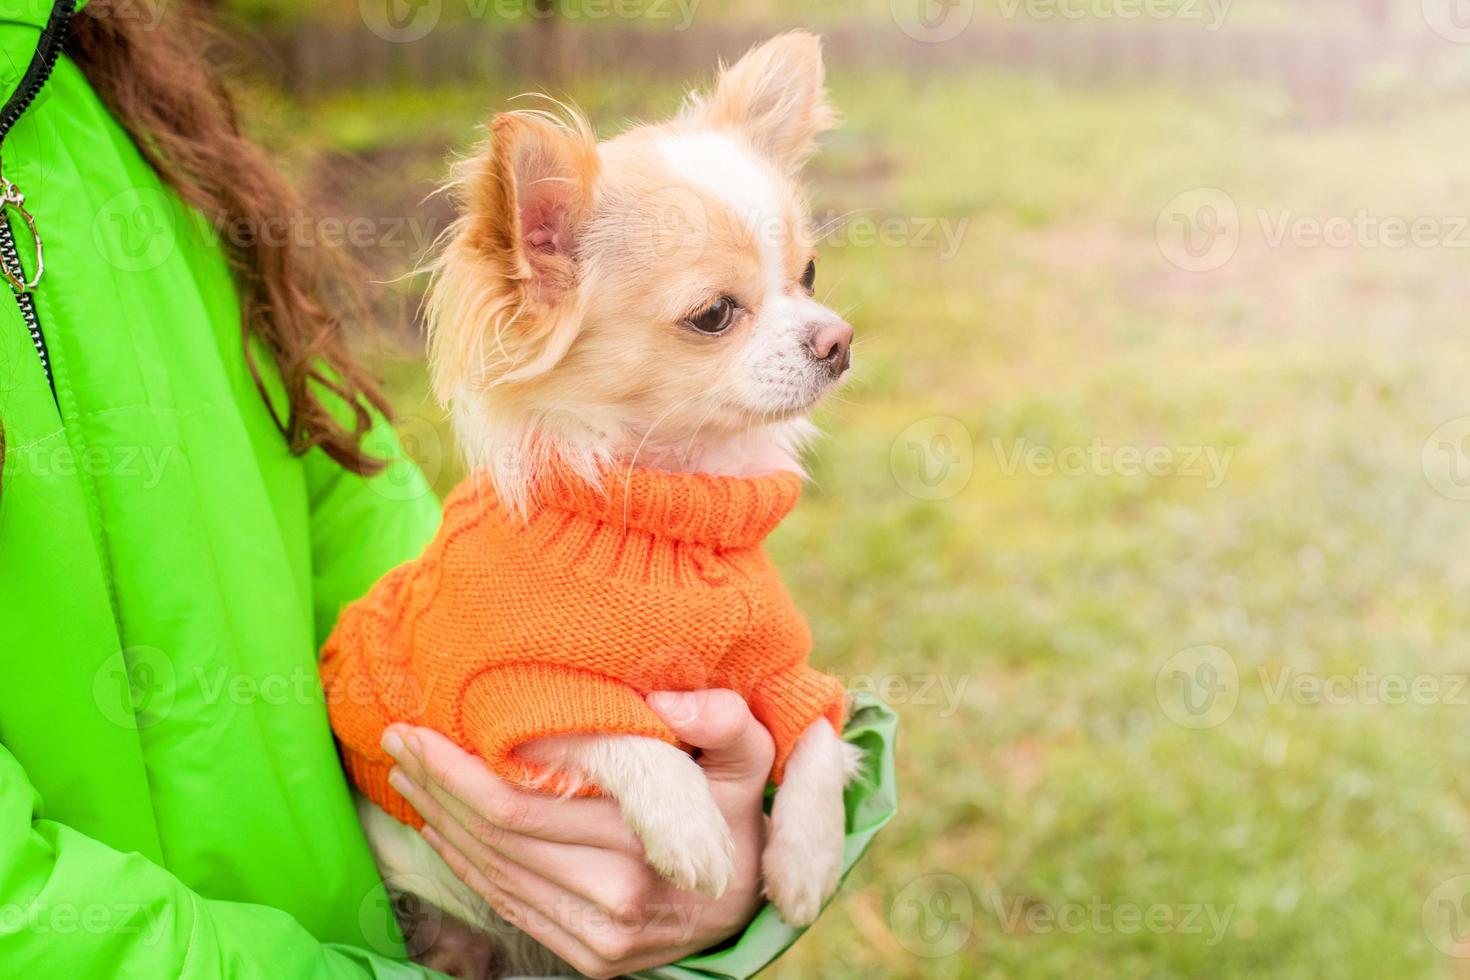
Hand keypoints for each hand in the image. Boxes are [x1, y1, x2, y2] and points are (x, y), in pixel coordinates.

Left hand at [381, 689, 774, 978]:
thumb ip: (723, 721)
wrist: (750, 904)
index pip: (528, 800)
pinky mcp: (586, 956)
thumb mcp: (750, 759)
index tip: (427, 724)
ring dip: (440, 820)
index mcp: (648, 843)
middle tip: (400, 738)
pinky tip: (438, 826)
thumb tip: (664, 701)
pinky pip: (507, 904)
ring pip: (493, 870)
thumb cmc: (738, 814)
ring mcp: (598, 935)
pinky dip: (463, 864)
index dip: (465, 765)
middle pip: (498, 833)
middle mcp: (617, 895)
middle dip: (438, 783)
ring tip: (407, 773)